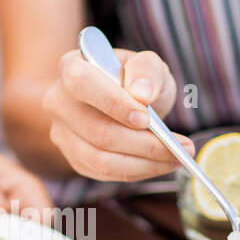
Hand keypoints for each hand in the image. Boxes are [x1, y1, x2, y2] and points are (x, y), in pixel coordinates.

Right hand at [43, 48, 192, 181]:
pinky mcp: (74, 158)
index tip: (147, 119)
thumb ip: (146, 70)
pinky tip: (160, 164)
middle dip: (142, 143)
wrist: (124, 99)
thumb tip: (142, 94)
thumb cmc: (135, 79)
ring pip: (100, 159)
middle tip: (180, 147)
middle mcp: (58, 102)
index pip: (82, 84)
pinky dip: (138, 172)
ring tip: (177, 158)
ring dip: (145, 163)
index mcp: (71, 67)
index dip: (114, 104)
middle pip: (96, 131)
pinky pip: (105, 174)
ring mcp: (63, 134)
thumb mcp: (148, 64)